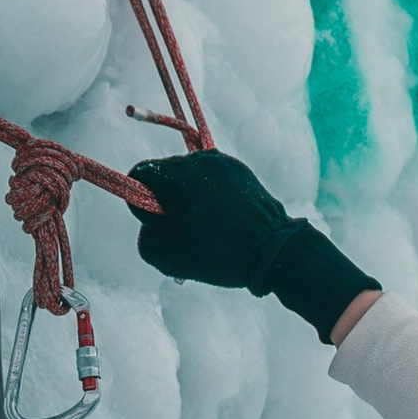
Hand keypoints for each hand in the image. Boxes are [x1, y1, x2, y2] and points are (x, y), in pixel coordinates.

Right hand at [130, 151, 379, 344]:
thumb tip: (151, 225)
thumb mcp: (171, 259)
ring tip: (208, 228)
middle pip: (164, 174)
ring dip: (187, 200)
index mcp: (181, 175)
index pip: (141, 173)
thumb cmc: (223, 255)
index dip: (142, 203)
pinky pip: (209, 178)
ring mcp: (223, 162)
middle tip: (186, 231)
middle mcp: (201, 159)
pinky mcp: (239, 170)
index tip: (162, 225)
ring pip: (187, 177)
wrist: (276, 251)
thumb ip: (146, 239)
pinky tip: (222, 220)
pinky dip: (207, 197)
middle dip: (166, 202)